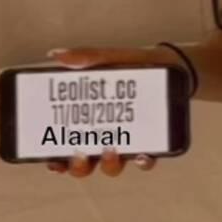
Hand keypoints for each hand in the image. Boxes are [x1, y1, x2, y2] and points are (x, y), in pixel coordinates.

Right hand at [42, 44, 177, 176]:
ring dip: (108, 165)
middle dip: (78, 167)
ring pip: (112, 166)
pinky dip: (143, 161)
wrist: (170, 62)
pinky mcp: (153, 142)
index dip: (56, 160)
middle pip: (85, 164)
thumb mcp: (109, 58)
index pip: (65, 146)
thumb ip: (86, 58)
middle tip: (80, 155)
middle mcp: (105, 136)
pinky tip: (141, 155)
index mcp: (88, 120)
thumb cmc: (132, 63)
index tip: (52, 160)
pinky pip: (146, 159)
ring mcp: (128, 141)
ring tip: (111, 150)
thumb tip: (56, 54)